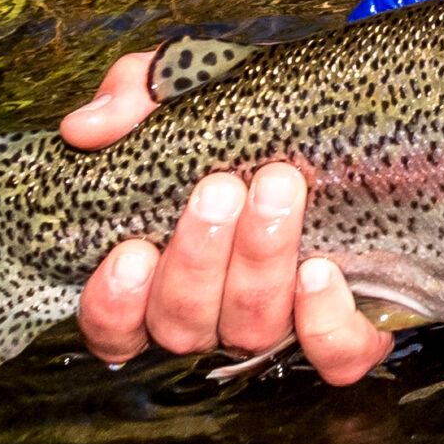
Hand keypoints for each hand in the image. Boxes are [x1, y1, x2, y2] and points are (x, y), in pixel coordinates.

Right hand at [59, 51, 391, 386]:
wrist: (357, 118)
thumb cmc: (256, 117)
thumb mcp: (194, 88)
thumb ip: (136, 96)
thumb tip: (86, 127)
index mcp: (164, 271)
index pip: (115, 325)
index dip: (114, 305)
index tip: (132, 250)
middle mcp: (215, 310)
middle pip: (182, 321)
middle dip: (199, 256)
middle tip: (223, 188)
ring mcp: (280, 323)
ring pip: (250, 328)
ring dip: (259, 262)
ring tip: (278, 190)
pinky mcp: (349, 330)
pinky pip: (334, 354)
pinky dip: (323, 324)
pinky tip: (322, 272)